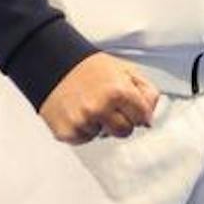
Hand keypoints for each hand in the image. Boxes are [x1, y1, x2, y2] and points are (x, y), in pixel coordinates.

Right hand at [37, 52, 159, 143]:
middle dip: (122, 122)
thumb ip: (145, 91)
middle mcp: (100, 108)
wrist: (53, 63)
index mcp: (118, 92)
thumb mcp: (125, 70)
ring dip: (100, 125)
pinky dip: (83, 130)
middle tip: (110, 107)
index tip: (132, 108)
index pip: (143, 117)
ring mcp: (82, 121)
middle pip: (125, 131)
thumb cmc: (90, 67)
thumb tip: (150, 117)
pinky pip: (84, 139)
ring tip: (90, 105)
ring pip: (104, 136)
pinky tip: (78, 112)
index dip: (138, 112)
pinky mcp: (66, 131)